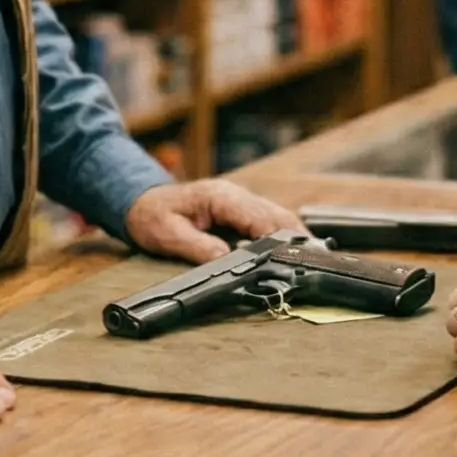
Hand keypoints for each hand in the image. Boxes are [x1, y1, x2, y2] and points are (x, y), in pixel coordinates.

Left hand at [124, 176, 301, 264]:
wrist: (139, 202)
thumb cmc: (151, 216)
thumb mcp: (168, 235)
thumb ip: (198, 247)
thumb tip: (226, 260)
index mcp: (220, 197)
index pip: (259, 218)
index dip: (279, 238)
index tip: (295, 256)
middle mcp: (235, 195)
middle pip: (277, 216)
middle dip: (298, 238)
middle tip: (317, 261)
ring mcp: (240, 202)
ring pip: (277, 217)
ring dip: (294, 237)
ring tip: (313, 259)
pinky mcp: (240, 211)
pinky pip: (268, 221)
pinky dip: (283, 236)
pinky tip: (292, 252)